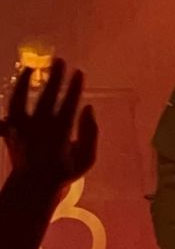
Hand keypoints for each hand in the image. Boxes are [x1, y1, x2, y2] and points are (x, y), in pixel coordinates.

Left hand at [0, 58, 97, 186]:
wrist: (32, 188)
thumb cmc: (63, 171)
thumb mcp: (86, 159)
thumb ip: (91, 134)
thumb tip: (88, 108)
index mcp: (59, 136)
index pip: (68, 105)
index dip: (74, 87)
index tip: (79, 72)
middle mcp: (38, 131)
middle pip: (46, 98)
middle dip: (54, 78)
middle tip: (60, 60)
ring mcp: (21, 130)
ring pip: (22, 101)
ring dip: (27, 82)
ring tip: (33, 66)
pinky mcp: (10, 130)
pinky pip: (11, 106)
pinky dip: (16, 91)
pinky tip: (22, 77)